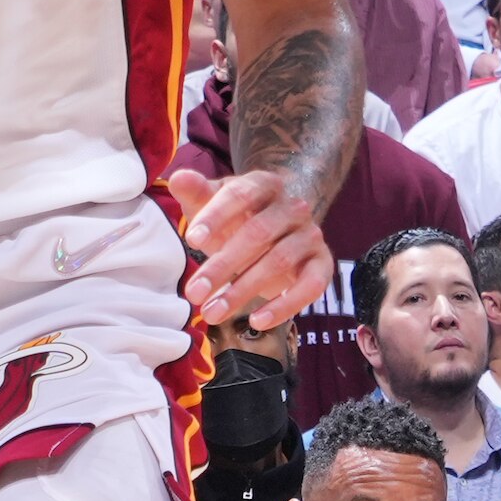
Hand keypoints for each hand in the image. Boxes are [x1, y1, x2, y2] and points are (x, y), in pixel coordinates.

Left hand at [164, 165, 330, 333]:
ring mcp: (310, 235)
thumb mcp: (212, 205)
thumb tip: (179, 178)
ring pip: (279, 261)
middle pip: (258, 232)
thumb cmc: (235, 219)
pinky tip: (258, 322)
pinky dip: (285, 306)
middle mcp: (293, 207)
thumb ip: (196, 192)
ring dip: (243, 290)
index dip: (217, 216)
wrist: (277, 234)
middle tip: (194, 293)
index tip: (192, 241)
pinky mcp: (322, 264)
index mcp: (265, 184)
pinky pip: (311, 286)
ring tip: (212, 313)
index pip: (241, 194)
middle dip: (222, 265)